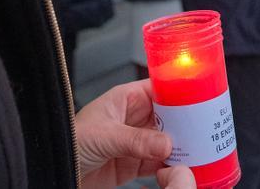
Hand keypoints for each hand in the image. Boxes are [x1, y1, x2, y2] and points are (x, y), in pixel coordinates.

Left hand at [76, 80, 196, 188]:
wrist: (54, 169)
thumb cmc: (68, 141)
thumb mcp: (104, 136)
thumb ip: (136, 140)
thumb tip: (166, 143)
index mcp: (125, 99)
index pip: (159, 89)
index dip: (180, 91)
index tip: (200, 97)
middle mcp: (133, 118)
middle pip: (168, 116)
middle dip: (185, 122)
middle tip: (205, 128)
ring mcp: (135, 141)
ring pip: (166, 140)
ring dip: (181, 145)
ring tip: (199, 148)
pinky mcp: (133, 163)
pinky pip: (159, 162)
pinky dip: (171, 165)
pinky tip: (181, 166)